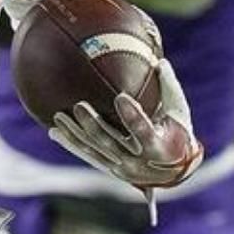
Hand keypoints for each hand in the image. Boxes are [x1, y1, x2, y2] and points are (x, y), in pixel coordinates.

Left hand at [48, 58, 201, 189]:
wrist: (175, 172)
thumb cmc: (178, 134)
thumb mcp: (179, 112)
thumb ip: (169, 87)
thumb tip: (160, 60)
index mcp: (158, 147)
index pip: (143, 130)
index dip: (132, 116)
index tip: (121, 97)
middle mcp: (138, 162)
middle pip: (111, 142)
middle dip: (93, 125)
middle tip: (79, 105)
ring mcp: (122, 168)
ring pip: (95, 149)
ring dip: (75, 133)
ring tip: (59, 116)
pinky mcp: (111, 169)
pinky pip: (88, 155)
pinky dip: (71, 144)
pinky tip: (54, 132)